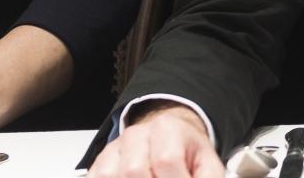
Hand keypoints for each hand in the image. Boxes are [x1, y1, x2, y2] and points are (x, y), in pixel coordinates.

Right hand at [88, 103, 222, 177]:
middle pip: (134, 171)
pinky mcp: (100, 162)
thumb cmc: (186, 152)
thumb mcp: (207, 162)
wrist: (169, 137)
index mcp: (167, 129)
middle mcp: (137, 135)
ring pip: (110, 175)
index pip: (166, 161)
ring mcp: (115, 148)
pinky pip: (96, 176)